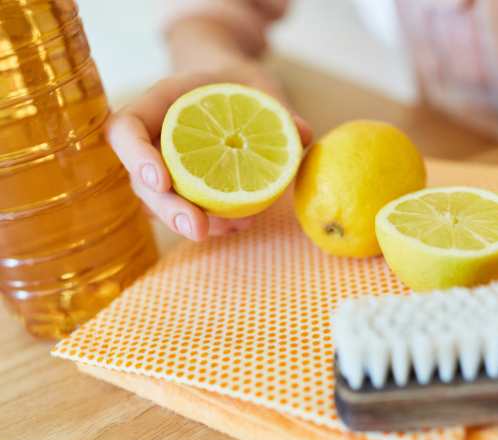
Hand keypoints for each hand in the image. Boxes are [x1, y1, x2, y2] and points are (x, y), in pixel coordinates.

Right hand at [106, 64, 311, 240]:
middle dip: (168, 210)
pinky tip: (241, 225)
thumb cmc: (239, 82)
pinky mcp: (182, 188)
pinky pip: (186, 210)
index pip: (125, 129)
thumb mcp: (260, 83)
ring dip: (191, 223)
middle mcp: (153, 139)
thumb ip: (279, 105)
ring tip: (234, 229)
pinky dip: (213, 223)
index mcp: (158, 104)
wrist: (231, 89)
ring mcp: (163, 168)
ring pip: (160, 205)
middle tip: (199, 230)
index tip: (161, 180)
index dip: (136, 157)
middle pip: (140, 182)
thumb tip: (302, 134)